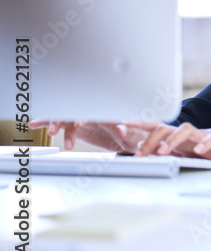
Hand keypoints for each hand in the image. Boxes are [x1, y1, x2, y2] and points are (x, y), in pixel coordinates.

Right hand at [29, 120, 148, 152]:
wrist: (130, 139)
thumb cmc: (135, 136)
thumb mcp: (133, 136)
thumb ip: (127, 132)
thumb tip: (121, 129)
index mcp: (108, 113)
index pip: (94, 111)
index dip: (86, 116)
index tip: (79, 124)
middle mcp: (94, 113)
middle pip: (76, 111)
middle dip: (67, 119)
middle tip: (58, 130)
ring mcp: (83, 117)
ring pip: (65, 116)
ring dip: (55, 122)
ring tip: (51, 132)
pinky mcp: (75, 125)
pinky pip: (60, 123)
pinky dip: (47, 122)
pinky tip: (35, 124)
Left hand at [134, 123, 210, 162]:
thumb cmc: (201, 149)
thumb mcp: (179, 152)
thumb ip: (162, 150)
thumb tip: (138, 152)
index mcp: (174, 136)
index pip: (153, 127)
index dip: (137, 124)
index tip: (121, 124)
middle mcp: (184, 134)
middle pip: (165, 128)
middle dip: (150, 140)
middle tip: (139, 154)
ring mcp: (199, 136)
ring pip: (184, 130)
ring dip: (171, 140)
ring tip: (162, 152)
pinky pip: (209, 140)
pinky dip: (203, 144)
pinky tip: (198, 151)